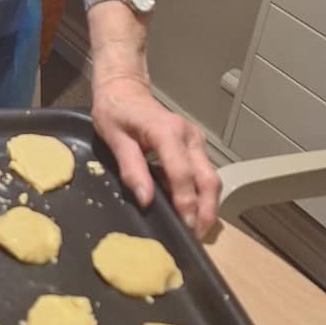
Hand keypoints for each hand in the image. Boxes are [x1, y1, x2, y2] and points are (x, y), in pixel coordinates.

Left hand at [90, 73, 220, 236]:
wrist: (124, 90)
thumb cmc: (115, 111)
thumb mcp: (114, 139)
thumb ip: (131, 168)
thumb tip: (146, 200)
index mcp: (166, 132)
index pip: (182, 173)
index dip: (185, 202)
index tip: (184, 226)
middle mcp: (188, 136)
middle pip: (208, 178)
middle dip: (206, 210)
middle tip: (196, 235)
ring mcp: (195, 140)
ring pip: (211, 177)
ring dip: (207, 204)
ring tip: (194, 228)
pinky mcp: (195, 145)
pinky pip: (203, 172)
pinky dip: (200, 193)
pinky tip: (189, 209)